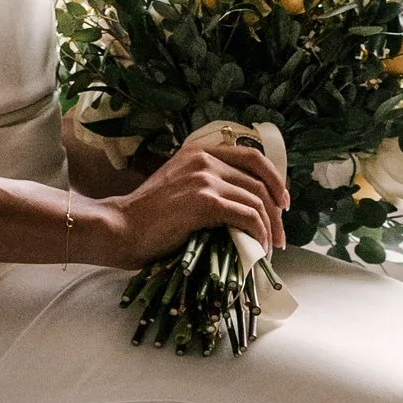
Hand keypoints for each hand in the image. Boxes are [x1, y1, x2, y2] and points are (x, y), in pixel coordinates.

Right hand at [90, 129, 287, 273]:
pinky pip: (246, 216)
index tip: (283, 203)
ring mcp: (204, 178)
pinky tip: (257, 251)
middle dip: (276, 213)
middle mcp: (204, 159)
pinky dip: (258, 235)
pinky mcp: (204, 201)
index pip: (252, 157)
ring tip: (269, 249)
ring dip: (269, 229)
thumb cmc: (145, 219)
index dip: (275, 180)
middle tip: (281, 237)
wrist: (119, 229)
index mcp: (199, 151)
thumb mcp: (179, 189)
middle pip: (259, 182)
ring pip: (256, 201)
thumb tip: (243, 208)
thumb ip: (207, 187)